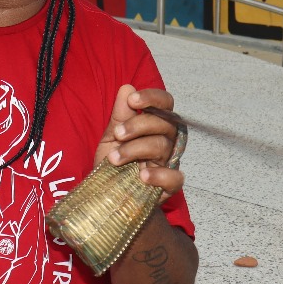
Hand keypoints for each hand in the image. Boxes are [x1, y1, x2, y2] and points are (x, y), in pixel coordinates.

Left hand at [96, 85, 184, 201]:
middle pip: (165, 123)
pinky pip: (175, 177)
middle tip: (118, 134)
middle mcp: (166, 141)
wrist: (108, 196)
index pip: (165, 104)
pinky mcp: (169, 186)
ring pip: (162, 146)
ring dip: (135, 149)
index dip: (152, 98)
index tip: (132, 100)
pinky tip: (142, 176)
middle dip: (138, 125)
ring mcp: (168, 163)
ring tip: (114, 159)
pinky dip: (159, 175)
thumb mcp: (111, 137)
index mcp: (155, 125)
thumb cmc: (113, 164)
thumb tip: (127, 88)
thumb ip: (120, 115)